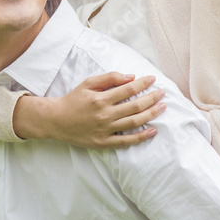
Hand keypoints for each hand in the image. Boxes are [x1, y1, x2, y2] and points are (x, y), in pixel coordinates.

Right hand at [13, 72, 165, 148]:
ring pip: (134, 123)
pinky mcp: (103, 143)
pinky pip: (126, 141)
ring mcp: (105, 130)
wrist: (56, 120)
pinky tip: (153, 130)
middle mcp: (104, 115)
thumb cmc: (73, 99)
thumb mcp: (88, 83)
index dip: (143, 84)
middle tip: (163, 93)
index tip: (153, 79)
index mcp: (100, 98)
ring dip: (151, 114)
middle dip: (152, 98)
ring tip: (163, 108)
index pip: (128, 89)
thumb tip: (131, 77)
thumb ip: (110, 78)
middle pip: (135, 106)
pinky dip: (141, 137)